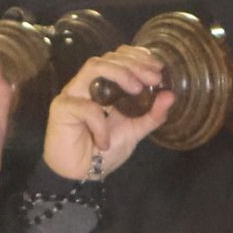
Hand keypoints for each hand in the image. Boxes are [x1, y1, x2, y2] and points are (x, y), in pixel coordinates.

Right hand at [44, 46, 175, 180]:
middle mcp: (89, 84)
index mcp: (106, 85)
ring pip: (94, 66)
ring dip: (119, 73)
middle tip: (153, 77)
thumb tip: (171, 95)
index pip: (119, 57)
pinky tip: (105, 141)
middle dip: (134, 63)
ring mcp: (73, 93)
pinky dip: (99, 123)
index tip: (158, 68)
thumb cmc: (105, 150)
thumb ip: (152, 115)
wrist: (79, 176)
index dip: (139, 56)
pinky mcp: (62, 108)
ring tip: (136, 90)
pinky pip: (85, 107)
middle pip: (109, 57)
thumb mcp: (134, 131)